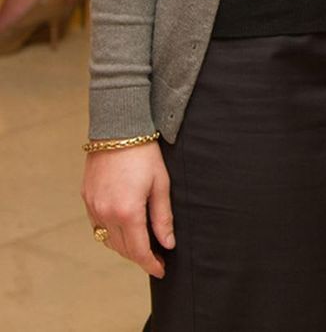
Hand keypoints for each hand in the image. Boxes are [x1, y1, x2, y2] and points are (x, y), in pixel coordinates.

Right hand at [82, 142, 173, 277]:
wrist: (118, 127)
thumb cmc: (144, 153)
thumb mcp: (161, 183)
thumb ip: (163, 216)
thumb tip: (167, 244)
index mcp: (127, 211)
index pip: (138, 250)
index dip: (150, 264)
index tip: (161, 270)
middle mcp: (106, 213)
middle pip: (122, 248)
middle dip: (139, 257)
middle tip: (155, 258)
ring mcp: (93, 206)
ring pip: (107, 240)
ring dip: (124, 247)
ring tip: (141, 244)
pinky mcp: (87, 198)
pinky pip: (97, 226)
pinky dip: (110, 233)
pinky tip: (123, 228)